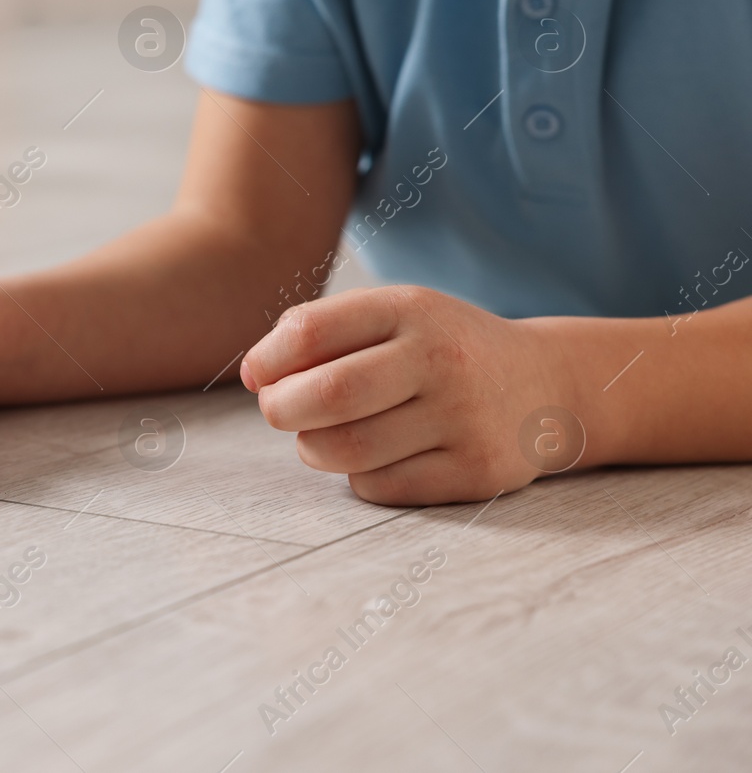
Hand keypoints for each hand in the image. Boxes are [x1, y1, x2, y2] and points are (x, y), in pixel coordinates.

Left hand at [240, 286, 575, 505]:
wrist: (544, 385)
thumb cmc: (440, 348)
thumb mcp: (393, 315)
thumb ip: (320, 331)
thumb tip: (254, 373)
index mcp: (410, 309)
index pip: (312, 331)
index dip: (268, 359)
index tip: (257, 376)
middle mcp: (442, 359)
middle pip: (328, 395)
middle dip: (281, 409)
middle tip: (278, 412)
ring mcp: (464, 418)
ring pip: (349, 450)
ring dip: (313, 449)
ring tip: (319, 436)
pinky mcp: (477, 472)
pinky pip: (382, 487)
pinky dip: (358, 477)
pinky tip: (372, 457)